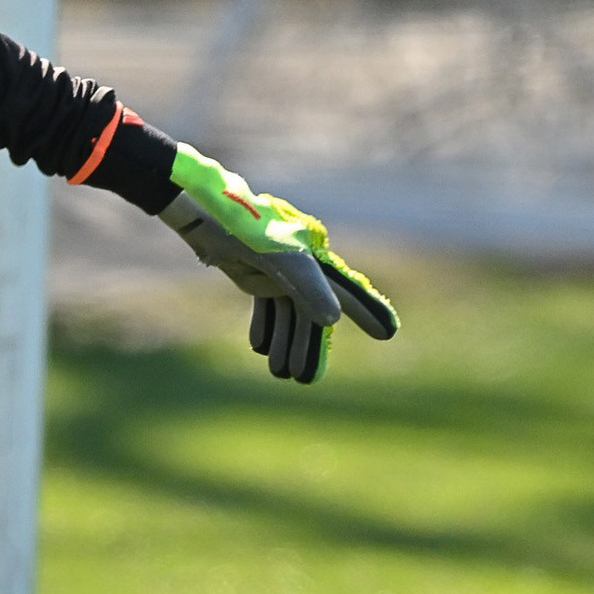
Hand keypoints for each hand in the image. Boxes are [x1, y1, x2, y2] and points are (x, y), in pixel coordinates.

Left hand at [160, 143, 398, 384]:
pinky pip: (267, 304)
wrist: (206, 214)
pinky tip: (259, 347)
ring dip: (285, 341)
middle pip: (312, 312)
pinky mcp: (254, 271)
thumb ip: (307, 288)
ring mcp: (277, 269)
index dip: (366, 312)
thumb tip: (332, 319)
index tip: (388, 333)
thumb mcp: (280, 261)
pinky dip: (265, 324)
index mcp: (314, 259)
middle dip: (308, 346)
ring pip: (289, 312)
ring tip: (280, 373)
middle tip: (304, 379)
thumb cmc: (247, 230)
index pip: (344, 292)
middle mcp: (301, 264)